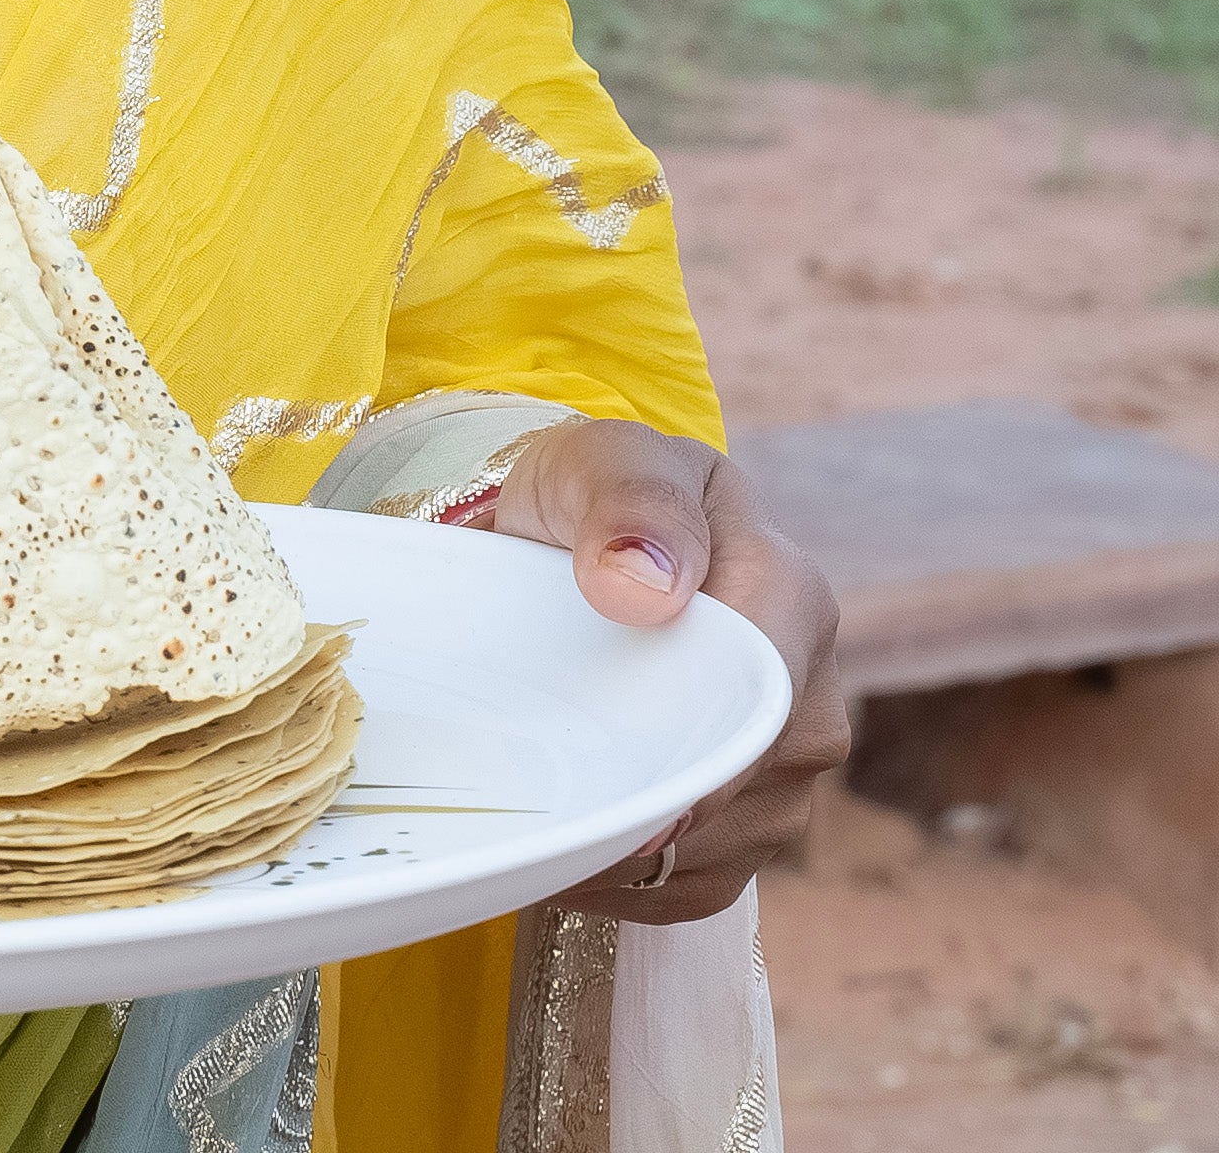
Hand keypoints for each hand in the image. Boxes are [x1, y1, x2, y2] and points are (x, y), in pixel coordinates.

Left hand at [490, 419, 848, 924]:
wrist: (581, 532)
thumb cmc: (596, 486)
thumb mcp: (604, 460)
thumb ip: (631, 505)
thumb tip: (646, 588)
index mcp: (790, 592)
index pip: (762, 694)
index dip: (696, 748)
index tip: (621, 784)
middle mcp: (807, 693)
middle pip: (743, 787)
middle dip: (647, 807)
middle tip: (550, 818)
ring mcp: (787, 767)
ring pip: (722, 849)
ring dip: (631, 852)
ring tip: (540, 828)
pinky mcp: (751, 820)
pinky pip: (701, 887)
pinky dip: (630, 884)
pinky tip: (567, 856)